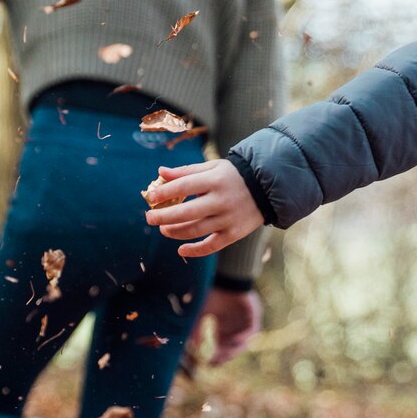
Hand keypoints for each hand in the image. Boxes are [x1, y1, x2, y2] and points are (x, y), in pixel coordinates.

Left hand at [143, 160, 262, 257]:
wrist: (266, 187)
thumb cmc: (232, 175)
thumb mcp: (212, 167)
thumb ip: (186, 171)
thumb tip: (160, 172)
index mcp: (214, 180)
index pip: (184, 186)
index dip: (164, 192)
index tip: (151, 197)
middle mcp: (221, 200)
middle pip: (186, 212)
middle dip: (163, 216)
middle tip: (149, 218)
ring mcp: (228, 218)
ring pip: (195, 230)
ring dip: (175, 232)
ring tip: (163, 229)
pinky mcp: (234, 233)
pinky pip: (211, 246)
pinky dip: (195, 250)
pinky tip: (180, 250)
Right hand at [196, 287, 261, 365]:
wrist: (225, 278)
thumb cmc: (211, 294)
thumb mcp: (199, 315)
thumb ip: (195, 331)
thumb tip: (190, 348)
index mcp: (224, 326)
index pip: (222, 346)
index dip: (216, 356)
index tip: (209, 363)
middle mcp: (235, 326)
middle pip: (233, 347)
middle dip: (224, 355)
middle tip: (216, 361)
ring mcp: (245, 321)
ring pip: (243, 342)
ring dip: (234, 349)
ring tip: (224, 352)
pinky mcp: (254, 315)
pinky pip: (252, 330)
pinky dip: (244, 337)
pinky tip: (233, 340)